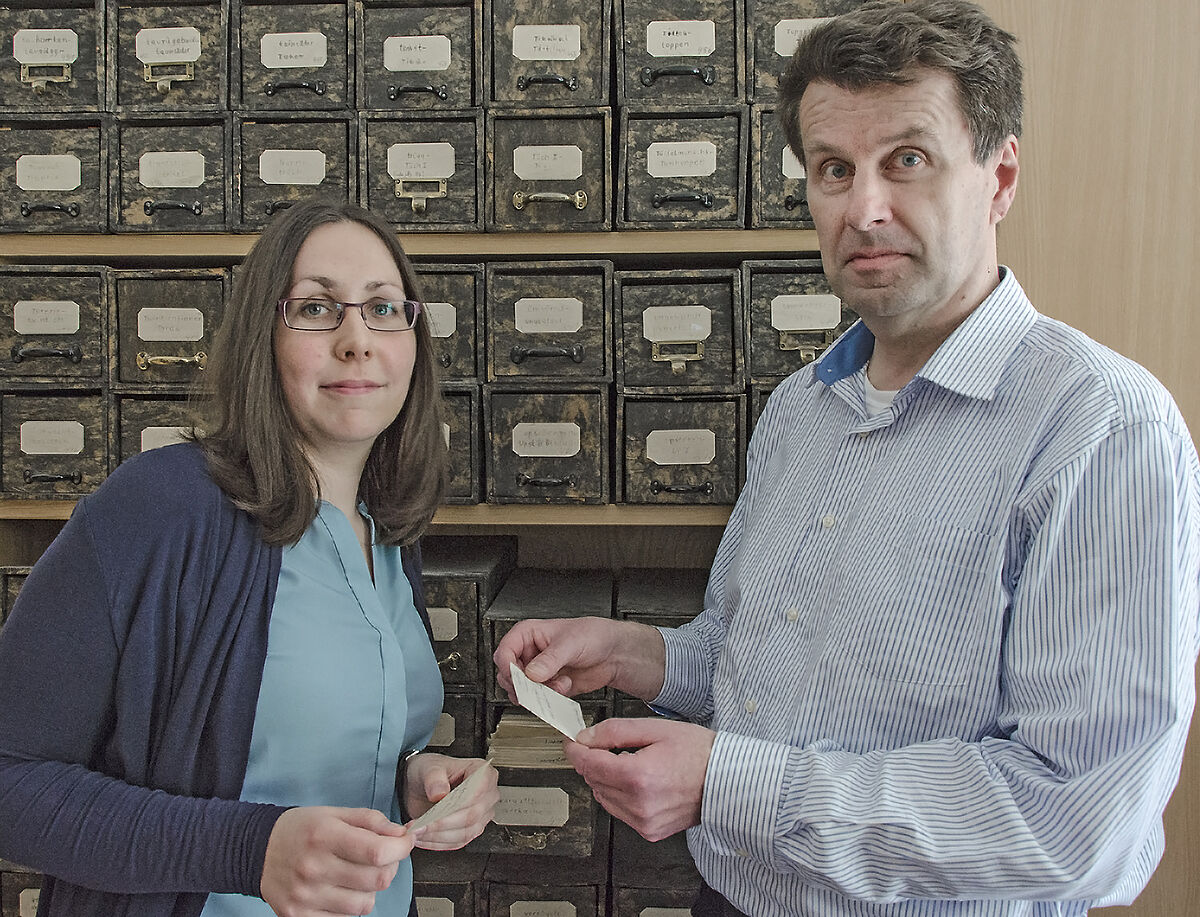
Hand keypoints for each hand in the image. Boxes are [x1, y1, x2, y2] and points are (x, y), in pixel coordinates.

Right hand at [260, 806, 412, 916]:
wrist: (258, 851)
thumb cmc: (301, 830)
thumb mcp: (335, 813)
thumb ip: (371, 821)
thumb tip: (402, 834)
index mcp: (324, 836)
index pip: (377, 852)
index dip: (401, 848)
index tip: (405, 842)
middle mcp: (314, 868)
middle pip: (377, 880)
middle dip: (389, 867)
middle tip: (381, 857)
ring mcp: (306, 897)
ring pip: (364, 904)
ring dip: (369, 889)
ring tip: (356, 875)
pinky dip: (350, 905)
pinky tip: (339, 889)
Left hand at [404, 753, 498, 849]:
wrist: (421, 785)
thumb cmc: (429, 771)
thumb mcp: (428, 767)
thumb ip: (434, 778)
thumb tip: (440, 793)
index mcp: (482, 773)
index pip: (476, 793)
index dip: (456, 805)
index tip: (435, 811)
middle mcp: (486, 794)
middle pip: (471, 816)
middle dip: (443, 823)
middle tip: (421, 824)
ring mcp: (481, 814)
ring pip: (466, 833)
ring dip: (438, 835)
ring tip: (418, 830)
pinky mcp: (471, 830)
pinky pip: (458, 843)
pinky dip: (438, 843)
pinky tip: (423, 837)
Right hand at [493, 616, 664, 700]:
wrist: (613, 653)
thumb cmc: (594, 636)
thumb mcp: (571, 643)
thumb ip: (550, 659)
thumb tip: (532, 673)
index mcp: (528, 634)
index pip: (504, 652)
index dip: (508, 667)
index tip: (520, 678)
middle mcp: (530, 653)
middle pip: (508, 675)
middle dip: (524, 684)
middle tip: (539, 685)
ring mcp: (538, 671)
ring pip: (521, 690)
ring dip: (538, 692)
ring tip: (558, 685)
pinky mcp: (548, 686)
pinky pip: (538, 698)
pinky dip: (549, 698)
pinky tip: (564, 687)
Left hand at [565, 717, 713, 841]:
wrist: (726, 781)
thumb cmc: (699, 753)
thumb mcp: (655, 729)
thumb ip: (615, 732)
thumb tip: (586, 737)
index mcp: (638, 776)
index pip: (589, 764)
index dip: (576, 750)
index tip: (572, 741)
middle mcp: (639, 804)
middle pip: (593, 781)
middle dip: (593, 762)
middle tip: (604, 746)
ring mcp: (644, 821)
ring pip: (603, 797)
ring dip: (606, 779)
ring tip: (629, 763)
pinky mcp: (650, 830)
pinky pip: (620, 811)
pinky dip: (620, 795)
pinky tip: (638, 782)